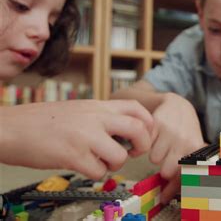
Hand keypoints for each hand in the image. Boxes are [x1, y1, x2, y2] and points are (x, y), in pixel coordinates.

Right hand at [0, 100, 154, 179]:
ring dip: (115, 164)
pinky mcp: (73, 155)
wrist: (10, 127)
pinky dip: (95, 173)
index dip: (148, 124)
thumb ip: (101, 116)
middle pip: (139, 129)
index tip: (143, 135)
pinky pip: (98, 171)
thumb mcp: (78, 109)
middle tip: (133, 152)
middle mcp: (95, 117)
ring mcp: (85, 136)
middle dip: (143, 145)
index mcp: (98, 105)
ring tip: (100, 161)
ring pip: (121, 156)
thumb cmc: (42, 121)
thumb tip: (125, 131)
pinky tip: (83, 166)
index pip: (137, 108)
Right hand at [148, 93, 205, 203]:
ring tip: (161, 142)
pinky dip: (146, 143)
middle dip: (165, 165)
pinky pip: (144, 144)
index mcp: (195, 149)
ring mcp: (170, 131)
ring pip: (154, 158)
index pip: (184, 176)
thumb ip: (179, 175)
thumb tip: (164, 198)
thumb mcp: (189, 150)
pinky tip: (154, 136)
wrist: (178, 105)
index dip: (174, 185)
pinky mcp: (156, 123)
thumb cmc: (184, 132)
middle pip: (166, 171)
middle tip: (167, 155)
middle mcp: (184, 141)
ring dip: (155, 152)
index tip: (166, 191)